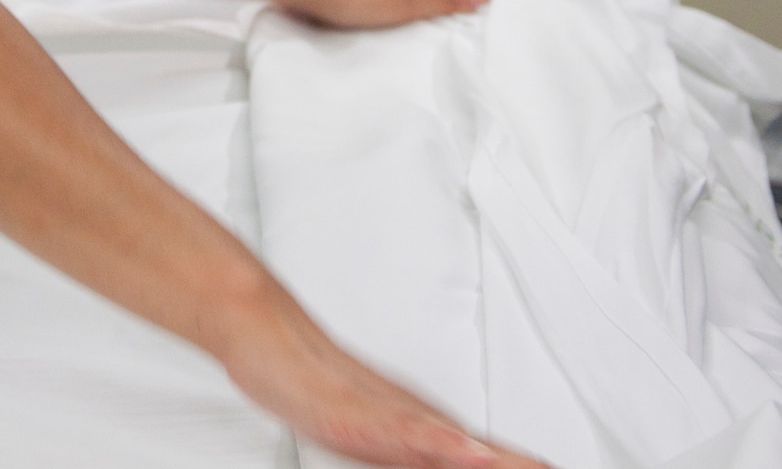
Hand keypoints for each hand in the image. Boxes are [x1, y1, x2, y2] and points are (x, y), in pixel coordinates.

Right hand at [216, 284, 548, 468]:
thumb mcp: (353, 421)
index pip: (479, 455)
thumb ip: (397, 440)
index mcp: (414, 422)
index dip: (514, 464)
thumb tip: (435, 453)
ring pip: (454, 444)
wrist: (261, 326)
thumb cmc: (300, 372)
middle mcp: (409, 415)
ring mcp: (386, 411)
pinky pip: (406, 430)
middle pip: (481, 454)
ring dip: (499, 462)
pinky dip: (443, 444)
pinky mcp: (358, 411)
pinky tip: (472, 454)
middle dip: (520, 467)